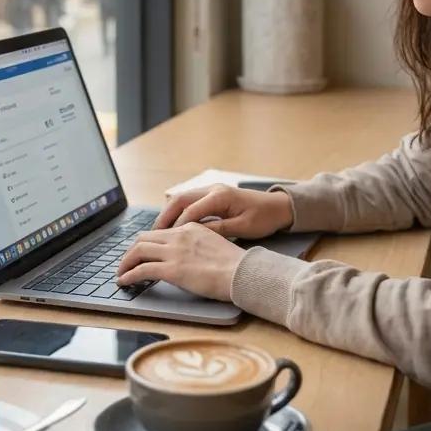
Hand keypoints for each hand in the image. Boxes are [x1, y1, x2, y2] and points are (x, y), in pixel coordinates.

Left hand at [115, 223, 244, 301]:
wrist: (243, 273)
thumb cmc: (235, 264)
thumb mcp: (215, 244)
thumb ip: (198, 245)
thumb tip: (188, 256)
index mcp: (190, 228)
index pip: (160, 232)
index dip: (147, 243)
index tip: (142, 253)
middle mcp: (179, 236)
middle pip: (144, 238)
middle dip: (131, 251)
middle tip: (126, 262)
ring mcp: (174, 252)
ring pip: (138, 251)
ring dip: (126, 262)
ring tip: (121, 273)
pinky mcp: (172, 270)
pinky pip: (142, 270)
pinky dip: (129, 275)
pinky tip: (125, 281)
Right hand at [154, 184, 294, 238]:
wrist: (278, 207)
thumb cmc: (264, 218)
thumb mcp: (243, 227)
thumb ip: (218, 230)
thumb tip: (194, 235)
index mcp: (220, 196)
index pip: (190, 210)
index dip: (176, 226)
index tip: (166, 241)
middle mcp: (212, 189)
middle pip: (179, 200)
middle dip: (164, 217)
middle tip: (152, 235)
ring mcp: (211, 190)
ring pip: (181, 199)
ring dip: (168, 214)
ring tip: (157, 232)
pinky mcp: (212, 196)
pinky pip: (188, 202)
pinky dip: (177, 213)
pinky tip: (172, 227)